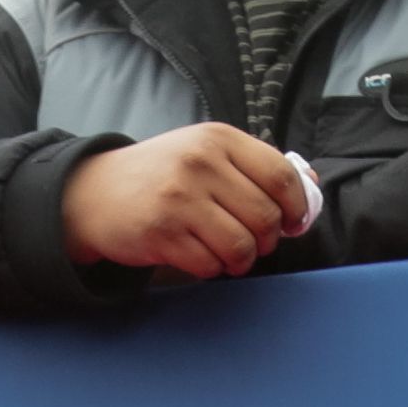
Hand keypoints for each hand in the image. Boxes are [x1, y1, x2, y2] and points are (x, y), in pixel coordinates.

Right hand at [60, 125, 301, 279]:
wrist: (96, 193)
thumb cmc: (163, 175)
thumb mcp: (207, 154)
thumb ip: (256, 167)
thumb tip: (311, 185)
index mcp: (219, 139)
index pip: (281, 176)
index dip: (298, 207)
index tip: (294, 223)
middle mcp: (200, 163)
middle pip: (266, 217)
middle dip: (267, 240)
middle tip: (253, 242)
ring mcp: (180, 198)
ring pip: (242, 247)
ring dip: (241, 259)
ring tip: (227, 252)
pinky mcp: (162, 232)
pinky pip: (210, 264)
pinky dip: (211, 268)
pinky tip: (198, 254)